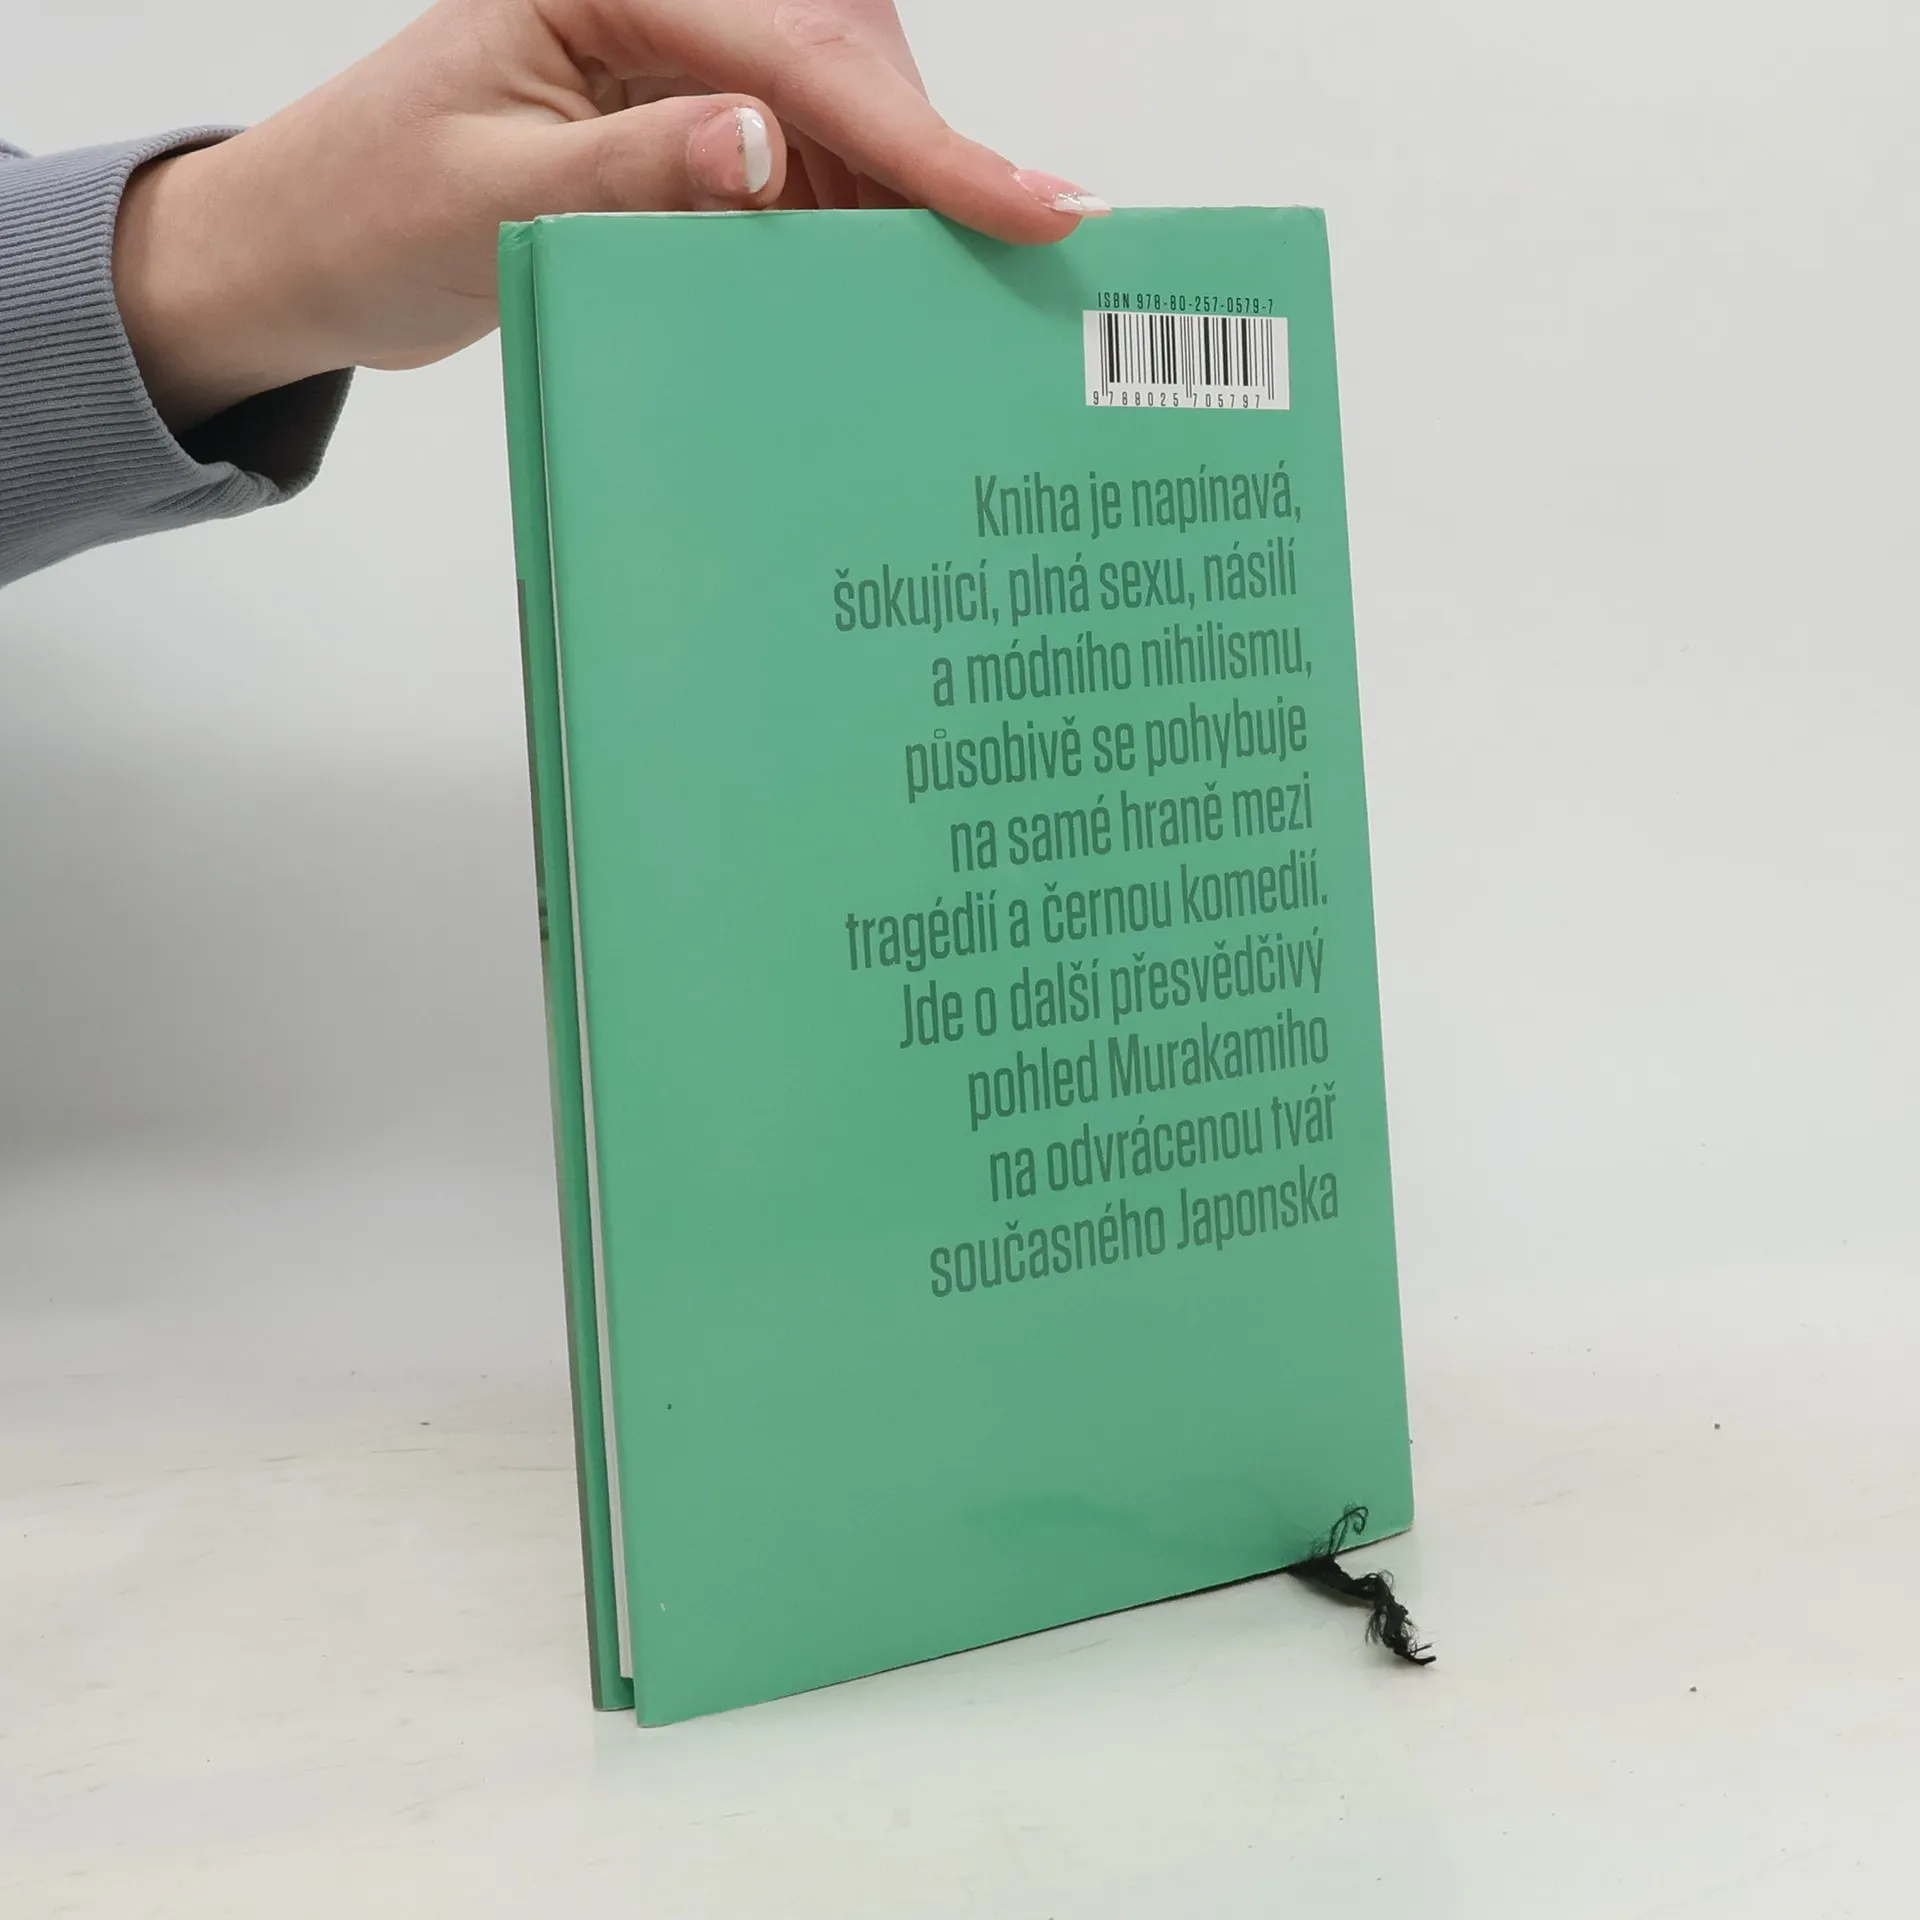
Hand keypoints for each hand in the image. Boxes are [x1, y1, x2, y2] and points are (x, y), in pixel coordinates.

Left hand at [112, 0, 1108, 431]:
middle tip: (1015, 255)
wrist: (309, 249)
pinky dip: (846, 226)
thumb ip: (627, 170)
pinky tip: (870, 287)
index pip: (793, 57)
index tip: (1033, 207)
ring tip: (945, 298)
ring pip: (840, 110)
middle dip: (924, 162)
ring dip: (896, 201)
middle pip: (842, 60)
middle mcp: (655, 5)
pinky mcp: (680, 119)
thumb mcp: (487, 199)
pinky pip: (802, 160)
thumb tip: (764, 147)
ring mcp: (673, 59)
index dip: (922, 140)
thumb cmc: (367, 215)